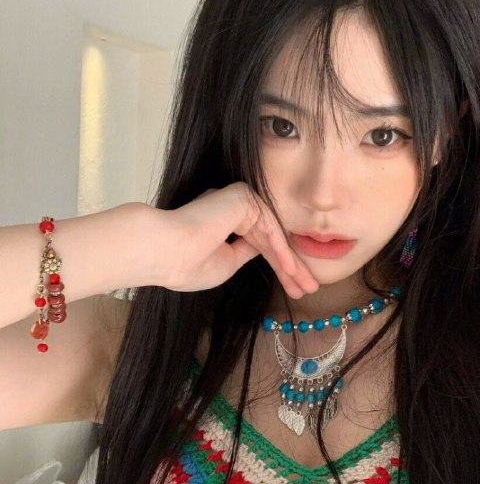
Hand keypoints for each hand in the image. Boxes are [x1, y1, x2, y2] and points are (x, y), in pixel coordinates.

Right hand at [156, 182, 319, 296]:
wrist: (164, 251)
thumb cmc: (186, 264)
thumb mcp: (226, 264)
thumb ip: (245, 254)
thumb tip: (265, 249)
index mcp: (226, 224)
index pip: (261, 248)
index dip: (281, 269)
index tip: (296, 288)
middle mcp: (234, 209)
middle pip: (271, 242)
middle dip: (291, 268)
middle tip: (309, 288)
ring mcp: (239, 200)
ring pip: (273, 236)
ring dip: (292, 263)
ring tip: (307, 286)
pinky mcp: (242, 196)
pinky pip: (268, 226)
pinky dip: (280, 249)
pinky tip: (291, 269)